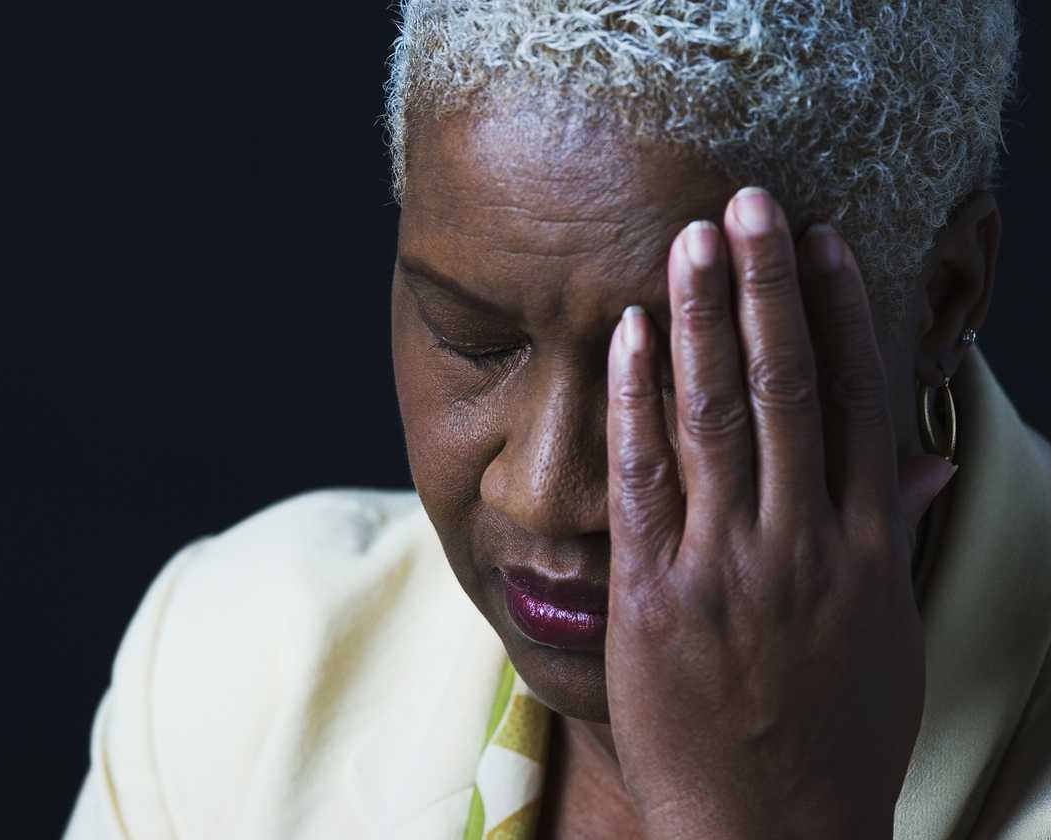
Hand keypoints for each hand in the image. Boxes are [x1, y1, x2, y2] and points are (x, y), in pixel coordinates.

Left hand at [603, 187, 955, 838]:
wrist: (769, 831)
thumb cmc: (833, 733)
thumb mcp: (887, 634)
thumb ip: (893, 536)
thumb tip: (921, 461)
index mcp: (864, 545)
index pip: (857, 400)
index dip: (840, 312)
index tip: (821, 243)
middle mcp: (799, 540)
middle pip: (788, 386)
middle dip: (766, 285)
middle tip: (749, 202)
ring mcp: (725, 563)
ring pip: (717, 416)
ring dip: (701, 319)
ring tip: (690, 239)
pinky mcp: (653, 593)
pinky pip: (644, 478)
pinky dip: (637, 401)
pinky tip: (627, 336)